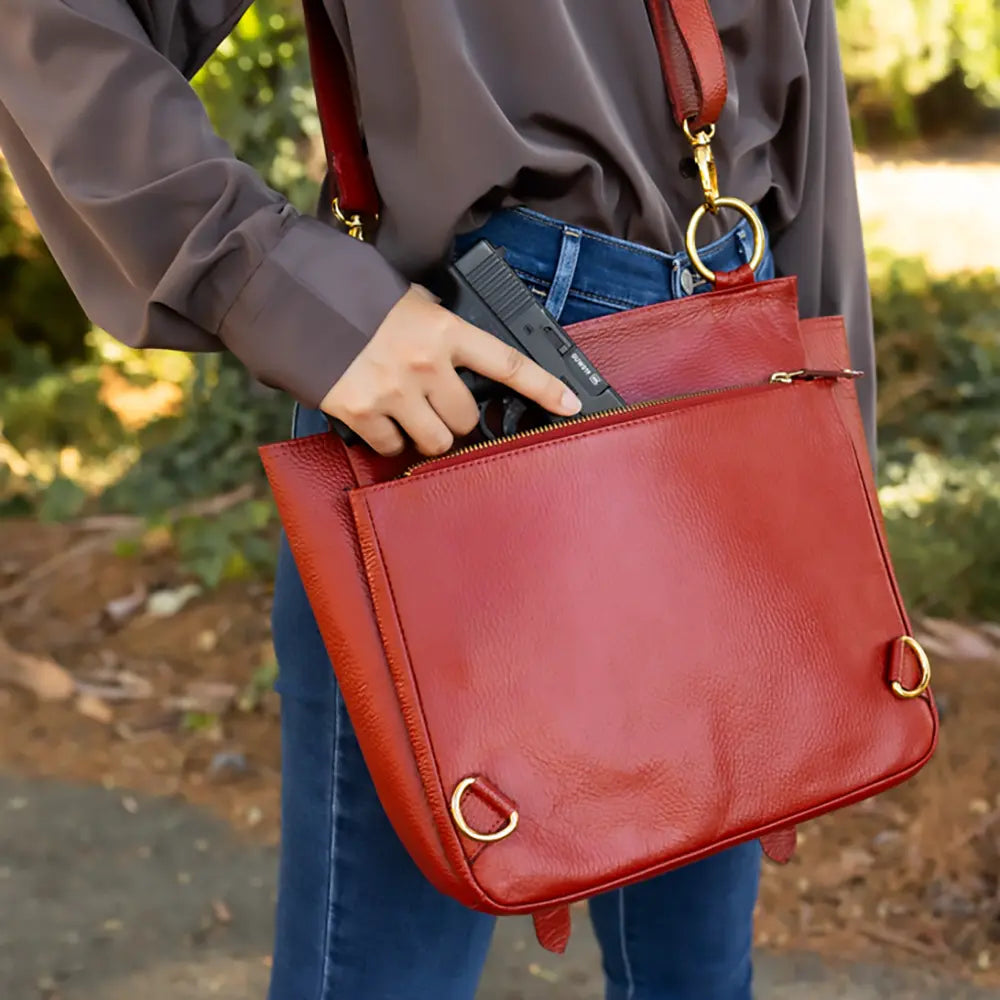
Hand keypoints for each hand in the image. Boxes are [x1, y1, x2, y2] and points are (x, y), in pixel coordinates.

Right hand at [320, 284, 581, 455]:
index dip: (543, 386)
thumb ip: (436, 325)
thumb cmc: (348, 291)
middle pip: (467, 416)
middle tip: (439, 406)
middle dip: (458, 417)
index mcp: (443, 329)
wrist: (289, 296)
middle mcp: (424, 364)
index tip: (570, 404)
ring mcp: (393, 391)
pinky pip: (392, 446)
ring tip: (410, 416)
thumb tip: (450, 351)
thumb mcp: (406, 297)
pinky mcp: (361, 412)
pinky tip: (379, 420)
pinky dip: (390, 441)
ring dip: (428, 434)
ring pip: (437, 440)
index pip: (506, 362)